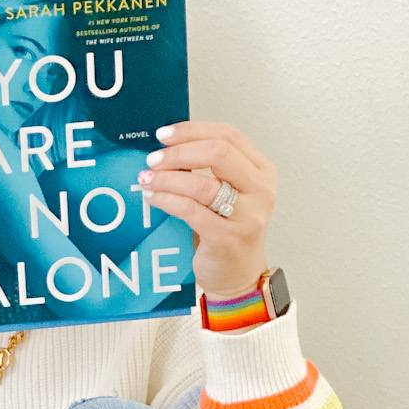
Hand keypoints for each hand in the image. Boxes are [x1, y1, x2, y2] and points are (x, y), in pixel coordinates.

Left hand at [137, 122, 275, 300]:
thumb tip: (167, 148)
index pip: (228, 135)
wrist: (237, 278)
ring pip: (202, 183)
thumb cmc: (227, 233)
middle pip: (218, 153)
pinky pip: (190, 210)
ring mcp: (248, 216)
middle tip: (154, 159)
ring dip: (168, 178)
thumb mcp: (227, 194)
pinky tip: (153, 197)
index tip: (164, 135)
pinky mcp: (228, 238)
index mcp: (261, 172)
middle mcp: (261, 191)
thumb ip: (208, 169)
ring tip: (147, 179)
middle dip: (179, 152)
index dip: (192, 130)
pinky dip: (167, 200)